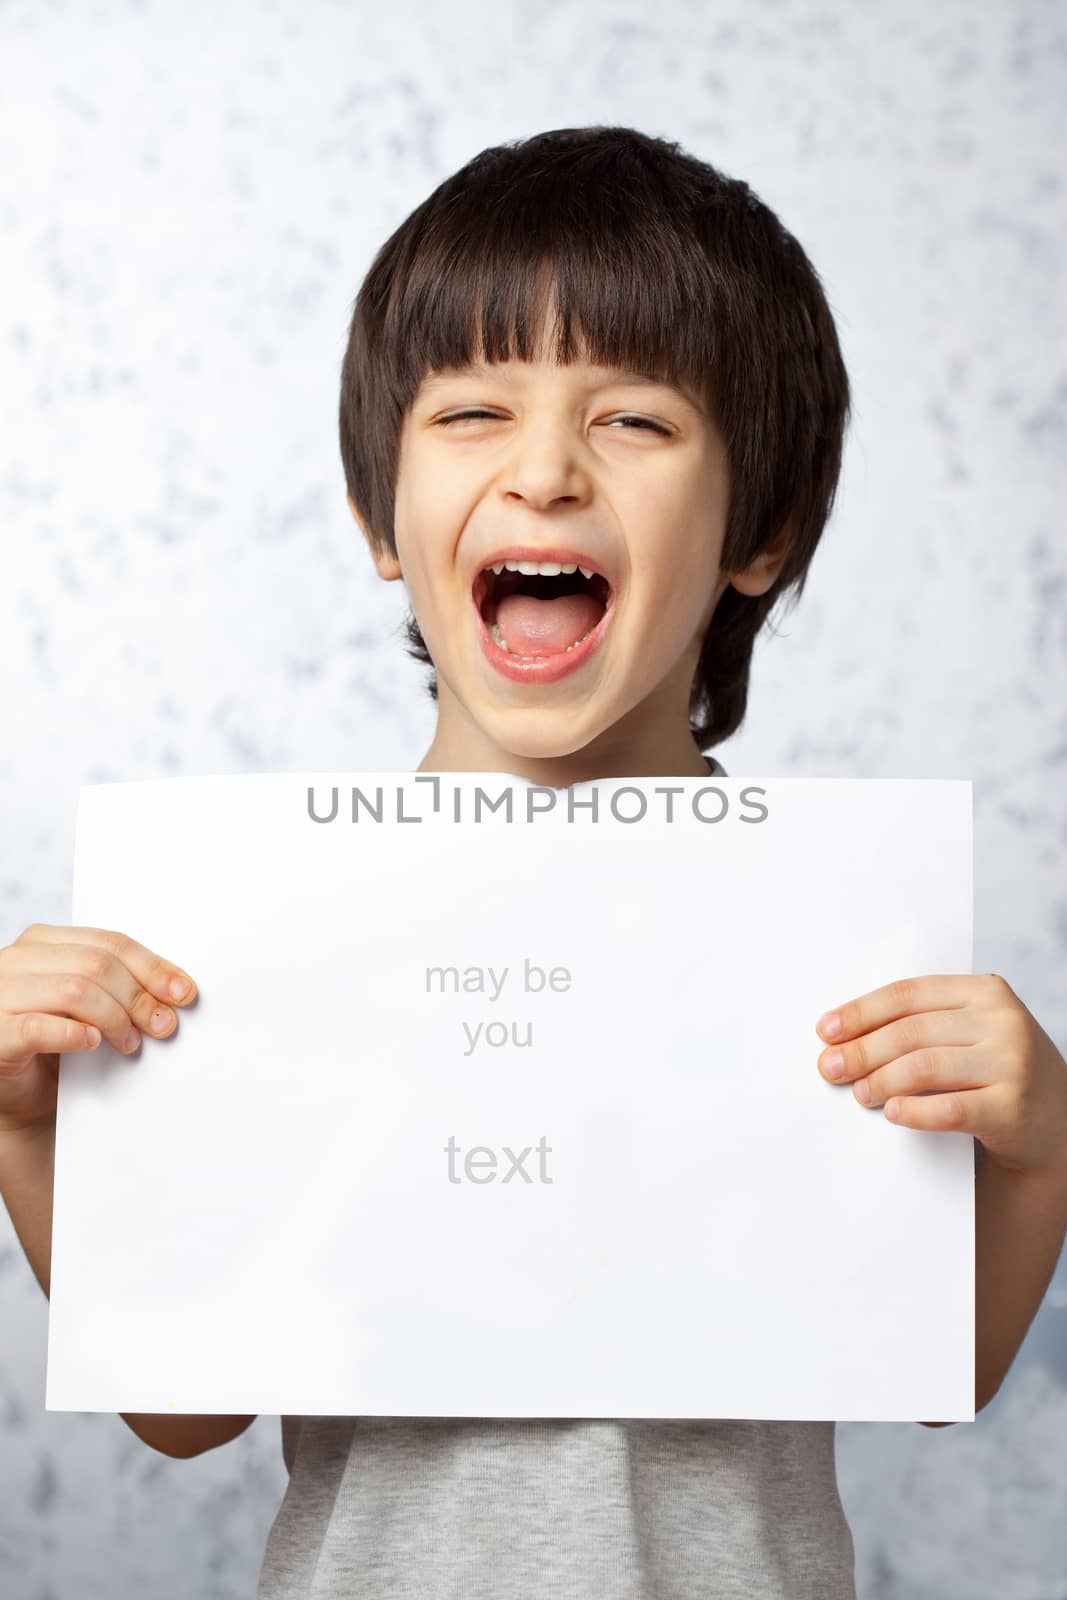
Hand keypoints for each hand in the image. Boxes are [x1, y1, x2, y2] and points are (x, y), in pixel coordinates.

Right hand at [0, 924, 196, 1135]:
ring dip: (114, 1018)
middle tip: (162, 1025)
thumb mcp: (87, 1005)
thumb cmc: (55, 1046)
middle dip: (139, 996)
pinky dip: (73, 1035)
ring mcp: (0, 994)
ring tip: (130, 1042)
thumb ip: (115, 985)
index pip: (109, 943)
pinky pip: (39, 1027)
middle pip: (96, 965)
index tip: (183, 992)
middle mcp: (15, 961)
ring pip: (74, 990)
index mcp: (41, 942)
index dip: (152, 967)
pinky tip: (92, 1043)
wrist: (18, 1095)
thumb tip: (175, 989)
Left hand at [814, 973, 1066, 1178]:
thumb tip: (843, 1037)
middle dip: (862, 1050)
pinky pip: (950, 1108)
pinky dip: (915, 1111)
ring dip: (882, 1081)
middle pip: (912, 1031)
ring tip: (860, 1093)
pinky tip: (892, 1113)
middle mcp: (1003, 1021)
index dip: (861, 1012)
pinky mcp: (1013, 1107)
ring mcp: (1012, 1064)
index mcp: (986, 991)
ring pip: (926, 1066)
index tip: (826, 1030)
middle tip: (830, 1067)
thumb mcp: (971, 1032)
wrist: (1056, 1123)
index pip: (909, 994)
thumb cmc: (995, 1071)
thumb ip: (922, 1024)